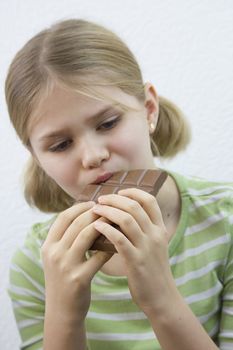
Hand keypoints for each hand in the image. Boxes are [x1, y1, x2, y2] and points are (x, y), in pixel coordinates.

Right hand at [41, 201, 112, 321]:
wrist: (61, 311)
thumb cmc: (63, 279)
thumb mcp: (57, 258)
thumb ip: (65, 239)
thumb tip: (85, 215)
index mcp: (48, 246)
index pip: (63, 217)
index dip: (78, 207)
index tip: (93, 203)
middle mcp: (54, 254)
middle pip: (76, 223)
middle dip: (94, 213)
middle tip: (109, 208)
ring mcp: (65, 266)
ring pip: (86, 235)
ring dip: (103, 225)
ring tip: (115, 221)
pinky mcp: (79, 278)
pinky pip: (98, 256)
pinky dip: (109, 247)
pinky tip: (118, 243)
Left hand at [92, 188, 175, 313]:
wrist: (161, 297)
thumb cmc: (152, 269)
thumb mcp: (154, 245)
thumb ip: (143, 229)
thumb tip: (121, 214)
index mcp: (160, 229)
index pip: (149, 200)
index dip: (133, 192)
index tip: (118, 191)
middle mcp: (155, 234)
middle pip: (134, 206)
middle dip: (115, 199)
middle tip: (100, 199)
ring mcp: (146, 247)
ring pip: (126, 219)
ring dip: (108, 211)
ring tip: (95, 209)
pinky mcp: (136, 261)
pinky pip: (119, 239)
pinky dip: (106, 229)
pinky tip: (96, 226)